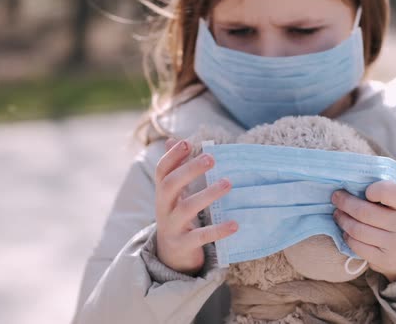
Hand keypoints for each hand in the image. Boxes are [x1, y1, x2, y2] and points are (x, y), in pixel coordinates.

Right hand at [155, 137, 237, 274]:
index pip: (161, 171)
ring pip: (186, 209)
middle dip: (189, 170)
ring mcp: (172, 227)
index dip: (171, 156)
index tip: (186, 143)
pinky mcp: (183, 245)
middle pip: (169, 185)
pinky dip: (218, 230)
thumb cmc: (176, 217)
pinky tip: (234, 224)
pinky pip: (201, 237)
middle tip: (211, 158)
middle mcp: (163, 208)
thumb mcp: (173, 194)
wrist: (170, 256)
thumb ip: (175, 169)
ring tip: (228, 183)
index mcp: (162, 194)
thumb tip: (173, 139)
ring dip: (207, 194)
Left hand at [331, 180, 395, 281]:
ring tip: (338, 214)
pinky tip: (346, 232)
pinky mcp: (385, 260)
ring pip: (357, 230)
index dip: (371, 189)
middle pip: (365, 212)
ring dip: (343, 220)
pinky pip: (357, 246)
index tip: (364, 191)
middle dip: (345, 203)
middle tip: (336, 198)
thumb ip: (384, 193)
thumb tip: (350, 186)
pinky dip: (347, 237)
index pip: (387, 191)